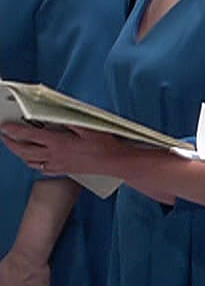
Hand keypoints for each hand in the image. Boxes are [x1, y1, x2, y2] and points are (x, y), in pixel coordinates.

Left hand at [0, 123, 122, 177]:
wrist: (114, 162)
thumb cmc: (104, 145)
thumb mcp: (89, 128)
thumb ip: (70, 121)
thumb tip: (55, 115)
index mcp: (59, 143)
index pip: (30, 136)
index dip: (15, 131)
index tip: (5, 127)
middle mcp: (54, 155)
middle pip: (24, 151)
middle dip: (10, 143)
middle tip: (4, 136)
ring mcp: (57, 165)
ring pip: (30, 161)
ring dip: (19, 153)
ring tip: (16, 146)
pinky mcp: (63, 170)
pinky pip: (42, 168)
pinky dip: (33, 163)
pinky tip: (35, 160)